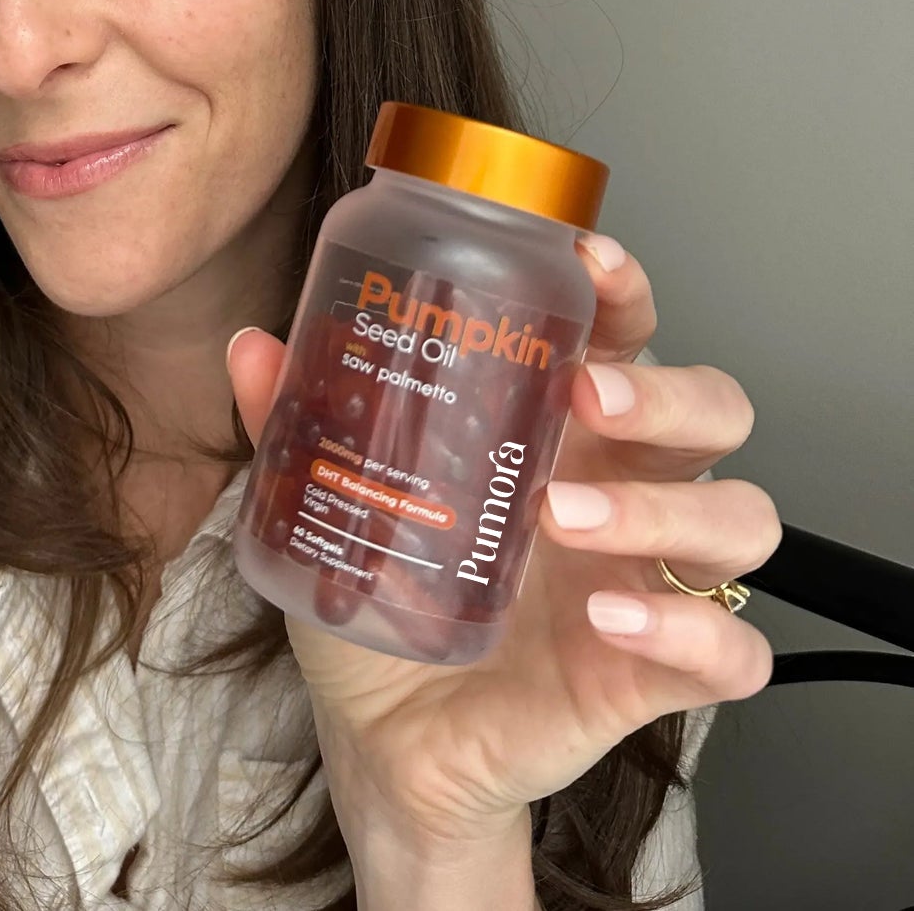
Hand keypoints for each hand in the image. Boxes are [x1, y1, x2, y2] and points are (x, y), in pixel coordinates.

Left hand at [226, 233, 779, 848]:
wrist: (381, 735)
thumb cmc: (378, 601)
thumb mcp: (331, 503)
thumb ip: (296, 423)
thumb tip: (254, 346)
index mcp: (554, 430)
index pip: (625, 338)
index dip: (626, 290)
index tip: (587, 258)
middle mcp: (617, 491)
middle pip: (712, 411)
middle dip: (667, 393)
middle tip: (586, 396)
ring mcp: (642, 579)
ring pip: (739, 520)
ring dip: (664, 510)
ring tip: (561, 516)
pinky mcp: (650, 672)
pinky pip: (731, 652)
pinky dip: (689, 633)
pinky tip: (610, 620)